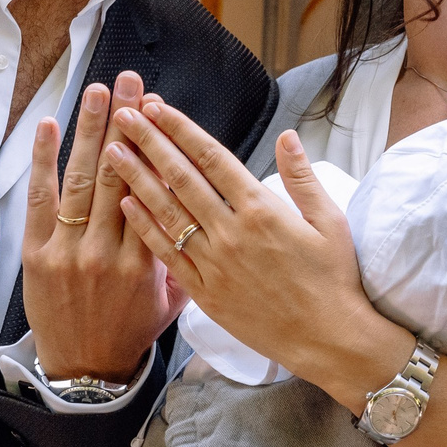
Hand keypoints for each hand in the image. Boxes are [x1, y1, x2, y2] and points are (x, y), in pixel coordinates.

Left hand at [23, 71, 184, 382]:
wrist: (86, 372)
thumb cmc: (132, 334)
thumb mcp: (171, 302)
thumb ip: (183, 257)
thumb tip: (202, 216)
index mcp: (146, 262)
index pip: (154, 190)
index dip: (157, 145)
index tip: (160, 110)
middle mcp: (108, 252)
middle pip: (119, 173)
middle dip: (124, 122)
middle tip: (129, 81)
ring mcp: (69, 252)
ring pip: (82, 180)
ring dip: (88, 130)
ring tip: (97, 90)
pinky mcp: (37, 256)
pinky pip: (40, 200)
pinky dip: (44, 162)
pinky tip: (50, 127)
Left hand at [103, 101, 408, 405]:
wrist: (328, 340)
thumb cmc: (334, 279)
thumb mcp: (330, 221)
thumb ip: (302, 176)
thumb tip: (286, 135)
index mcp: (263, 209)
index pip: (211, 157)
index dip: (180, 129)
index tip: (156, 106)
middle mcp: (232, 233)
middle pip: (181, 178)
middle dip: (149, 143)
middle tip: (123, 115)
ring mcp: (215, 264)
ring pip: (167, 213)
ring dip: (137, 179)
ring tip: (112, 152)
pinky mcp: (206, 294)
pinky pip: (168, 256)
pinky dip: (146, 229)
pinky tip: (126, 205)